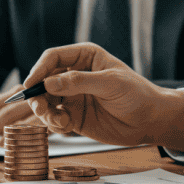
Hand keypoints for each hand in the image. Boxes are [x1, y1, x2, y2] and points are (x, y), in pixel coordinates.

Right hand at [24, 43, 183, 151]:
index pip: (53, 58)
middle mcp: (74, 75)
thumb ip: (79, 82)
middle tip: (41, 108)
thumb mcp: (110, 83)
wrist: (150, 121)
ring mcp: (72, 96)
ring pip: (45, 102)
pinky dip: (55, 124)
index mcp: (84, 57)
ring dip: (46, 113)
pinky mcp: (74, 116)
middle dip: (38, 96)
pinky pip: (54, 119)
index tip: (32, 85)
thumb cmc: (137, 94)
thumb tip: (48, 83)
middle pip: (43, 81)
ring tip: (59, 121)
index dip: (39, 70)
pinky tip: (67, 127)